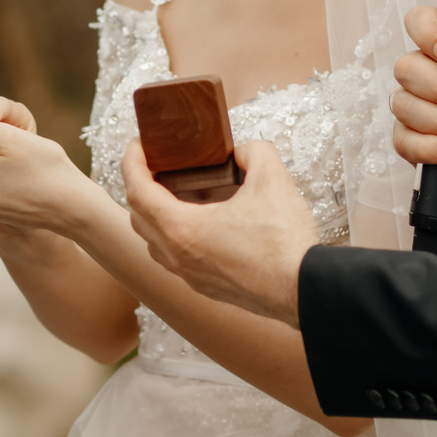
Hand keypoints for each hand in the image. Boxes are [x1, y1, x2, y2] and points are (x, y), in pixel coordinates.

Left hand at [124, 139, 311, 325]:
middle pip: (138, 219)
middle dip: (139, 187)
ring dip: (154, 216)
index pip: (137, 191)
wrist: (304, 292)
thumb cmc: (285, 243)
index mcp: (182, 230)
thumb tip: (243, 152)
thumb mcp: (273, 179)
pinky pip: (175, 261)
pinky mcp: (208, 289)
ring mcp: (191, 277)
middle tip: (154, 166)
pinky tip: (198, 226)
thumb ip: (255, 152)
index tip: (138, 145)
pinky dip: (174, 238)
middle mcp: (178, 257)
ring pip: (154, 245)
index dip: (132, 162)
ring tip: (173, 194)